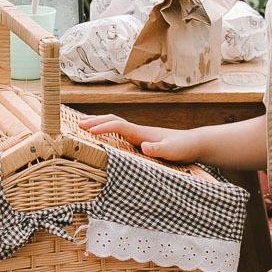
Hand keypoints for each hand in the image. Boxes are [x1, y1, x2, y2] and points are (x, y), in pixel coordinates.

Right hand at [79, 113, 203, 163]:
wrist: (194, 143)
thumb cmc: (183, 148)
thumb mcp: (172, 151)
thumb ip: (158, 149)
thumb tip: (145, 146)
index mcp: (141, 133)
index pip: (118, 126)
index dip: (103, 127)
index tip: (88, 132)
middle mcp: (138, 131)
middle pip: (112, 120)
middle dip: (95, 121)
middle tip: (77, 124)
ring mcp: (139, 134)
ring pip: (114, 123)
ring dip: (99, 122)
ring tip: (82, 124)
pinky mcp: (140, 139)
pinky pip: (119, 131)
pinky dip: (106, 129)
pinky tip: (103, 135)